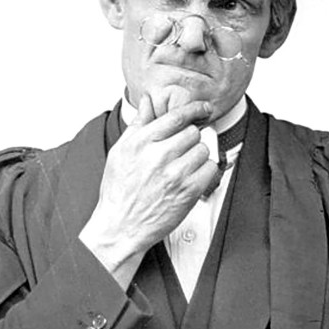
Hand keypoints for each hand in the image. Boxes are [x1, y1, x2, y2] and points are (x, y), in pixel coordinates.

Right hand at [80, 93, 217, 281]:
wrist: (120, 227)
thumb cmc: (119, 191)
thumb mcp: (121, 151)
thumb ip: (138, 124)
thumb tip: (148, 101)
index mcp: (141, 142)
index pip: (176, 116)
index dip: (194, 109)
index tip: (203, 108)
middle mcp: (158, 155)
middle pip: (192, 132)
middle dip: (190, 139)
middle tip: (183, 150)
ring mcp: (175, 174)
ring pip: (203, 149)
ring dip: (197, 156)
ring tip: (184, 166)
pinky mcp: (188, 191)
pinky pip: (210, 169)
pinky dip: (205, 171)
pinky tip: (192, 177)